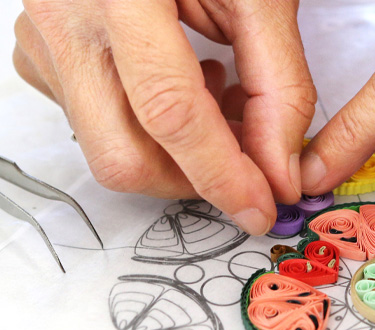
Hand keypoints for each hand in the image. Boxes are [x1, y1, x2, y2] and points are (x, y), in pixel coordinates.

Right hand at [13, 0, 316, 233]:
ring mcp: (42, 39)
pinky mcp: (37, 52)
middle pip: (124, 156)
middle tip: (247, 163)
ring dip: (177, 153)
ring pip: (107, 148)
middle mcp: (64, 18)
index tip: (261, 210)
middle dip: (194, 181)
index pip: (171, 113)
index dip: (222, 175)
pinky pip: (93, 123)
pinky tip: (182, 84)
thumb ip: (280, 85)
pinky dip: (150, 129)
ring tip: (220, 96)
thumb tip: (281, 173)